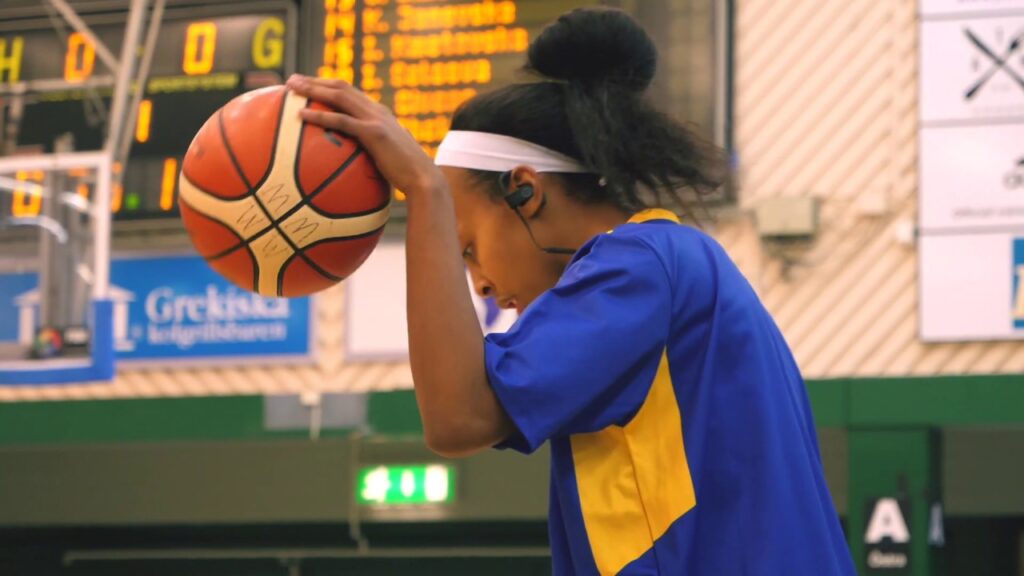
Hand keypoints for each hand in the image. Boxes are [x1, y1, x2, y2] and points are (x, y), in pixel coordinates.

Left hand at [286, 74, 445, 196]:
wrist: (423, 178)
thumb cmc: (405, 175)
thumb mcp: (386, 157)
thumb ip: (371, 152)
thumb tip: (354, 163)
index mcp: (379, 114)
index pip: (350, 92)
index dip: (328, 85)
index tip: (308, 85)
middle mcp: (377, 111)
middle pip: (341, 86)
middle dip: (315, 80)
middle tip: (292, 79)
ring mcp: (376, 119)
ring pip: (339, 96)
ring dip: (313, 89)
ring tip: (291, 88)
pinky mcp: (374, 133)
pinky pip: (341, 120)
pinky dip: (319, 115)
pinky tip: (301, 115)